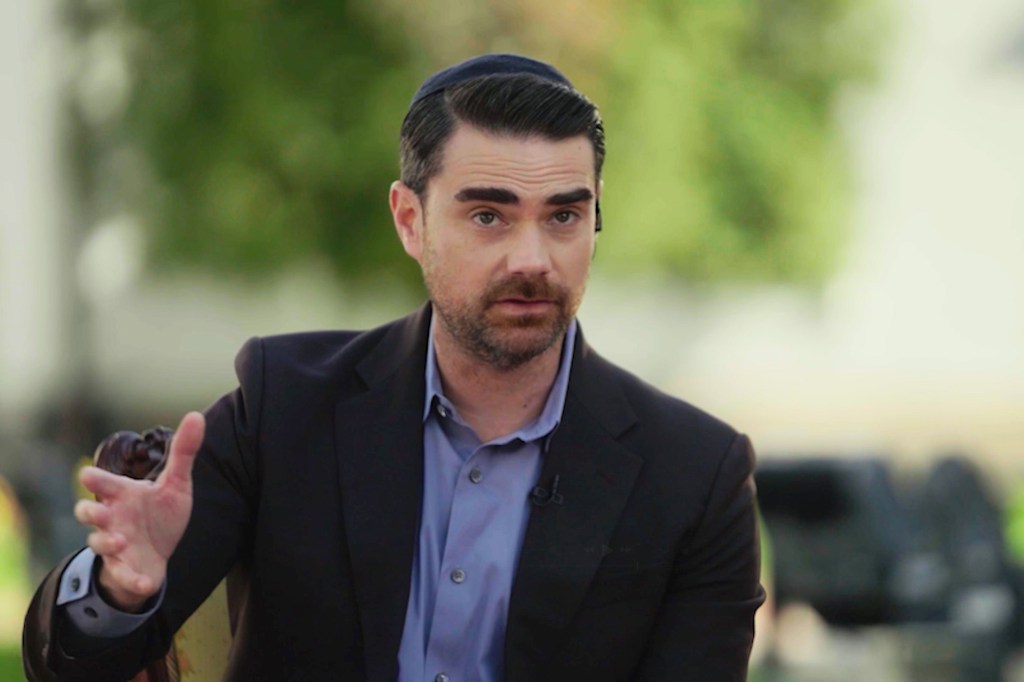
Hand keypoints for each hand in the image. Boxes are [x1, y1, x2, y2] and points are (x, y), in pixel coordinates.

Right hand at [74, 412, 204, 611]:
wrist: (158, 553)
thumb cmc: (159, 513)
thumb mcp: (175, 483)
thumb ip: (183, 452)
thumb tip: (196, 415)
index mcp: (122, 495)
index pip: (102, 482)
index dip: (94, 478)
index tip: (89, 475)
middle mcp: (112, 518)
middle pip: (87, 512)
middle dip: (90, 511)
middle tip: (101, 510)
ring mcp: (115, 544)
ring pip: (98, 544)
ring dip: (106, 543)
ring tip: (121, 541)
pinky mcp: (124, 569)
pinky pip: (123, 576)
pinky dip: (132, 579)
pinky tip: (147, 582)